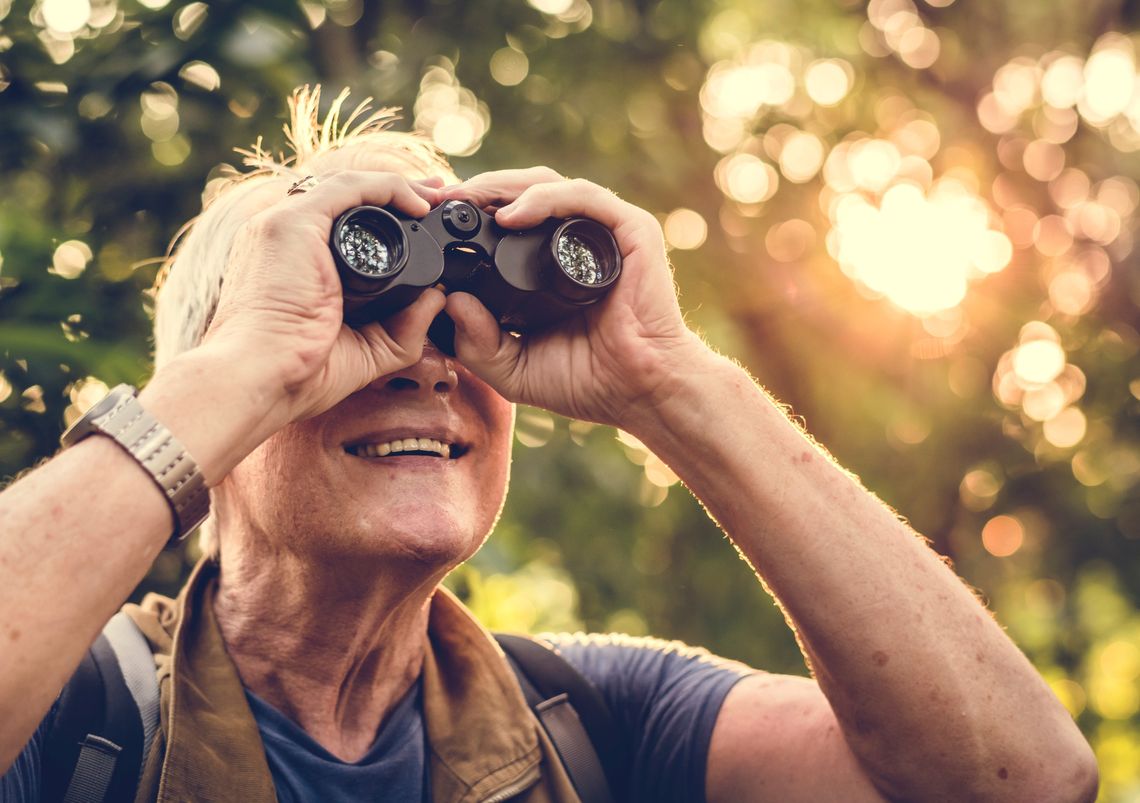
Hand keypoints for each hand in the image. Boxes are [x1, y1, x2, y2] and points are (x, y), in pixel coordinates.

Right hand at [201, 171, 446, 424]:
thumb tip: (439, 298)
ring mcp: (284, 225)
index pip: (341, 222)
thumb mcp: (367, 349)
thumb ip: (405, 327)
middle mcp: (284, 236)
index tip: (424, 221)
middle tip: (437, 198)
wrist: (261, 380)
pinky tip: (417, 203)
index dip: (384, 215)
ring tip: (436, 196)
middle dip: (396, 193)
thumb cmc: (300, 374)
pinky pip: (348, 188)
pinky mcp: (293, 223)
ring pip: (350, 186)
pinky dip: (387, 188)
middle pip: (347, 199)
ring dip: (398, 186)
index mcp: (292, 261)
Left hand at [440, 168, 707, 426]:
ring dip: (502, 185)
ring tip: (467, 200)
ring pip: (547, 184)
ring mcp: (604, 232)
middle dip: (478, 190)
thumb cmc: (590, 381)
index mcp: (551, 263)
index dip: (469, 212)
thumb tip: (448, 302)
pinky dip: (545, 198)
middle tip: (440, 199)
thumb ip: (478, 344)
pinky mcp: (630, 231)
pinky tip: (512, 215)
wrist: (642, 392)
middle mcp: (577, 239)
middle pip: (522, 192)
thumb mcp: (514, 367)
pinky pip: (583, 198)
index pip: (507, 217)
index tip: (432, 220)